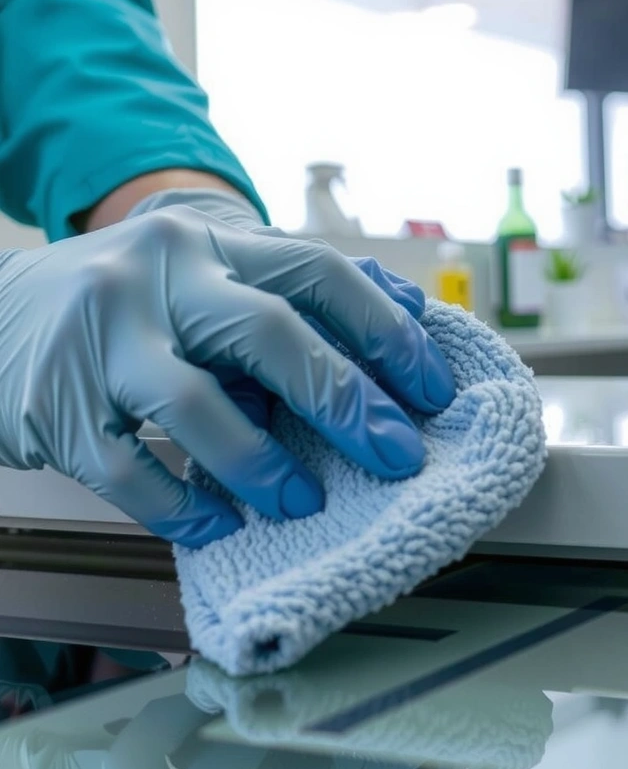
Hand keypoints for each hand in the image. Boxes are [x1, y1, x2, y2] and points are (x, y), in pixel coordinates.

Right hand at [126, 187, 447, 501]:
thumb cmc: (125, 303)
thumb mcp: (204, 277)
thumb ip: (291, 291)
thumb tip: (404, 309)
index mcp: (209, 245)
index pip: (317, 271)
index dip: (385, 330)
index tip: (431, 386)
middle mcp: (158, 278)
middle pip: (269, 333)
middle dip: (346, 399)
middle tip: (396, 453)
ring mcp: (103, 338)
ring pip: (197, 406)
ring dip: (263, 464)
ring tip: (301, 501)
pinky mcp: (55, 404)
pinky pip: (127, 468)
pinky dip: (182, 505)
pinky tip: (218, 523)